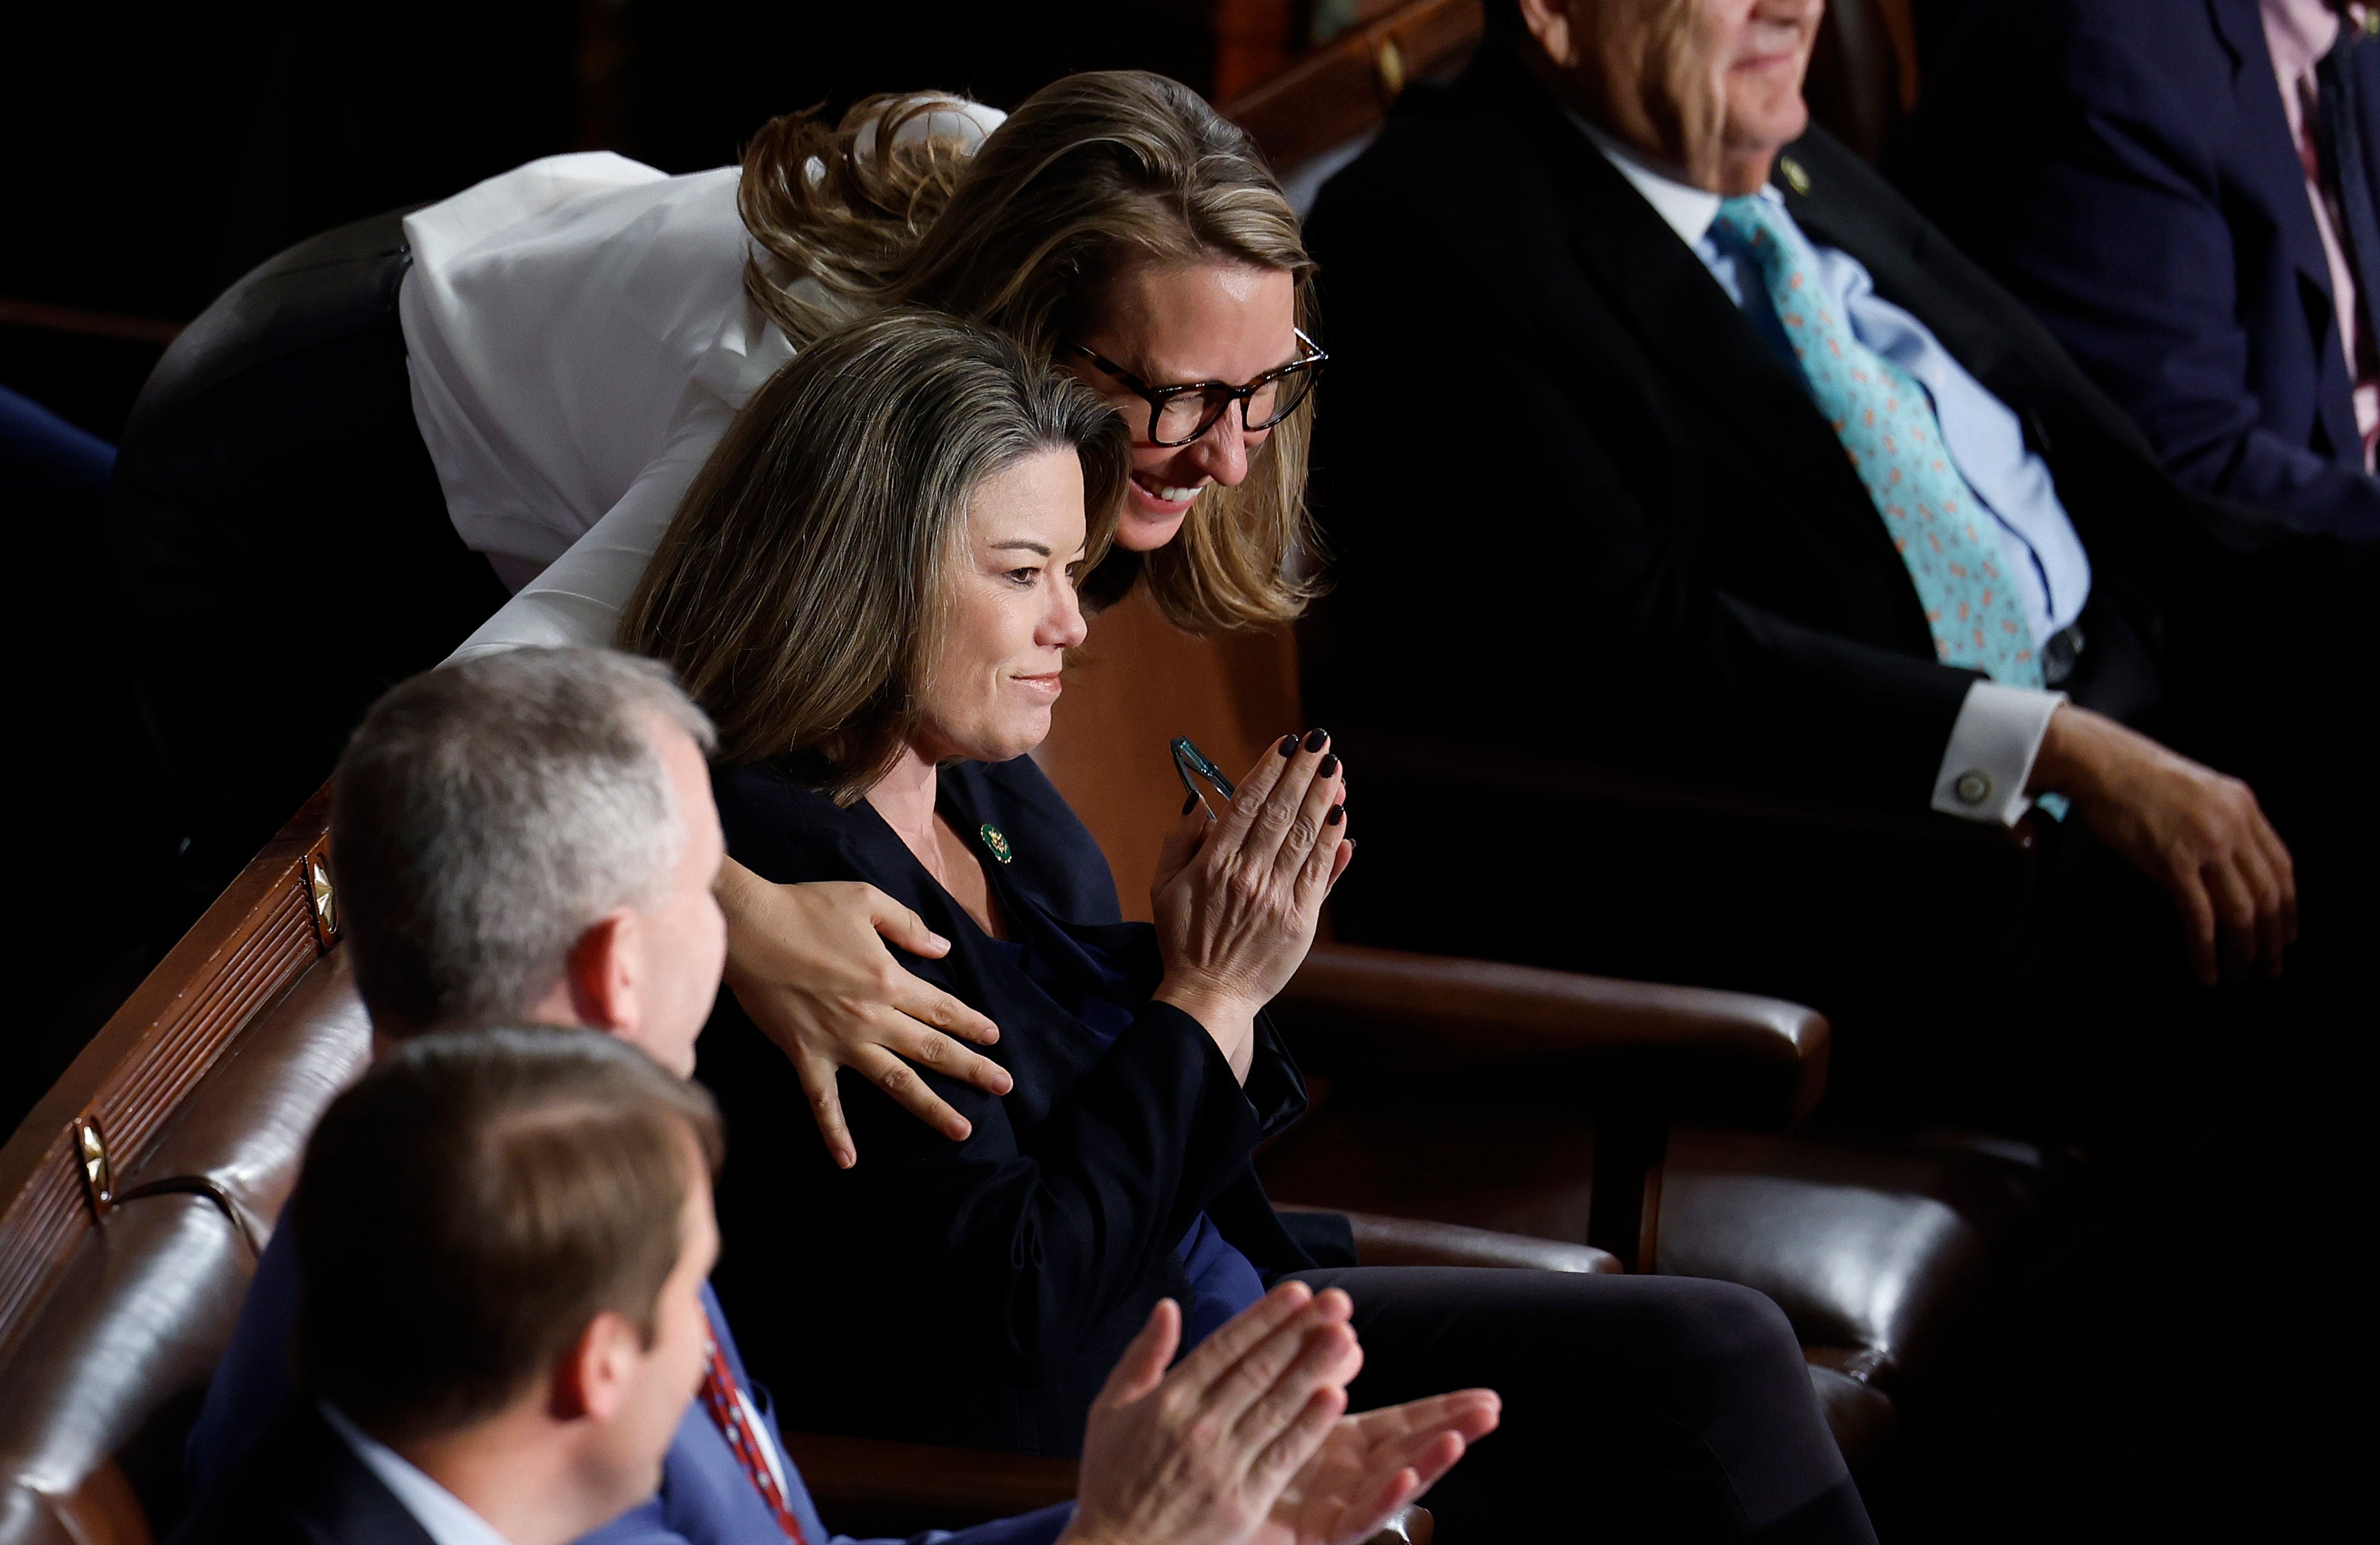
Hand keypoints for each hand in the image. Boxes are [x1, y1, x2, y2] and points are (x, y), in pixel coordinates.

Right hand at [716, 860, 1009, 1167]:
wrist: (747, 927)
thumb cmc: (805, 907)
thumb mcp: (865, 900)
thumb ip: (907, 925)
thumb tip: (942, 947)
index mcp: (889, 979)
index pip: (942, 1008)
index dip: (971, 1023)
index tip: (995, 1038)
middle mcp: (872, 1017)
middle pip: (932, 1048)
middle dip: (973, 1069)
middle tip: (1004, 1086)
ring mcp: (840, 1041)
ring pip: (895, 1081)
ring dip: (931, 1107)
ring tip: (962, 1130)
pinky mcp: (805, 1055)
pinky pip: (824, 1101)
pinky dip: (835, 1132)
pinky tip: (849, 1161)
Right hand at [1063, 1284, 1359, 1544]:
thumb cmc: (1110, 1480)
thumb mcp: (1109, 1410)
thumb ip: (1142, 1356)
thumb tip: (1168, 1306)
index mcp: (1168, 1400)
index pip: (1226, 1347)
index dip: (1265, 1317)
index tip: (1298, 1291)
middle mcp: (1198, 1427)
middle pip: (1259, 1369)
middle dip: (1301, 1331)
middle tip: (1338, 1302)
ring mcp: (1223, 1466)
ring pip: (1277, 1407)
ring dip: (1314, 1369)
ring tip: (1345, 1338)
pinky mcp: (1243, 1502)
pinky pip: (1283, 1457)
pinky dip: (1309, 1427)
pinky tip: (1335, 1398)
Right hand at [1151, 732, 1352, 1069]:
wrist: (1208, 996)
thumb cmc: (1183, 940)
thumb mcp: (1163, 886)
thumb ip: (1180, 841)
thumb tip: (1201, 802)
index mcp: (1213, 863)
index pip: (1246, 803)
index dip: (1269, 769)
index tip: (1286, 743)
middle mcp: (1247, 875)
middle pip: (1280, 811)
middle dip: (1302, 772)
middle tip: (1320, 741)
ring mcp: (1277, 897)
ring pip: (1304, 836)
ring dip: (1322, 798)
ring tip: (1335, 767)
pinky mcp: (1300, 920)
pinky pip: (1320, 872)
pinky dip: (1331, 841)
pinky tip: (1340, 814)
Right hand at [2032, 705, 2297, 984]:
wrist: (2101, 763)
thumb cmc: (2138, 778)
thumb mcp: (2198, 792)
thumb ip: (2221, 825)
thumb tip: (2228, 870)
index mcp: (2244, 806)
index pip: (2281, 867)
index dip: (2287, 908)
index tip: (2284, 935)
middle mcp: (2233, 825)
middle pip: (2267, 894)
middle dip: (2271, 938)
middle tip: (2269, 967)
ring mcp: (2205, 843)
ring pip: (2240, 910)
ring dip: (2244, 951)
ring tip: (2240, 974)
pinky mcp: (2172, 861)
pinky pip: (2200, 916)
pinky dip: (2206, 950)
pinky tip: (2206, 969)